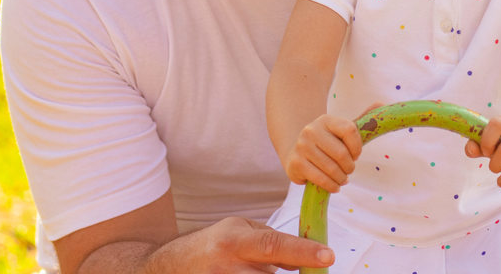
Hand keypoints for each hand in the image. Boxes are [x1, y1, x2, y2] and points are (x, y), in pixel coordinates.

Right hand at [150, 216, 334, 273]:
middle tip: (310, 269)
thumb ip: (273, 241)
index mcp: (234, 242)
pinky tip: (254, 272)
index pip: (274, 246)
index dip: (303, 252)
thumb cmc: (214, 244)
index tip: (328, 256)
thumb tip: (307, 255)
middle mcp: (227, 268)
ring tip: (257, 267)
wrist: (172, 266)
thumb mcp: (240, 230)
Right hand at [283, 114, 361, 191]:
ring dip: (342, 178)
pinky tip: (335, 186)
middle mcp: (311, 130)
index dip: (357, 147)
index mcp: (326, 120)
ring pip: (332, 169)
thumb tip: (381, 104)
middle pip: (341, 154)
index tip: (355, 155)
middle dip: (350, 167)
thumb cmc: (327, 143)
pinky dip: (332, 186)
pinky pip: (321, 179)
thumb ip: (362, 119)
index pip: (350, 130)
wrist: (297, 152)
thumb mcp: (341, 131)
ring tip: (342, 179)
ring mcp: (302, 146)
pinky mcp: (296, 163)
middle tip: (349, 170)